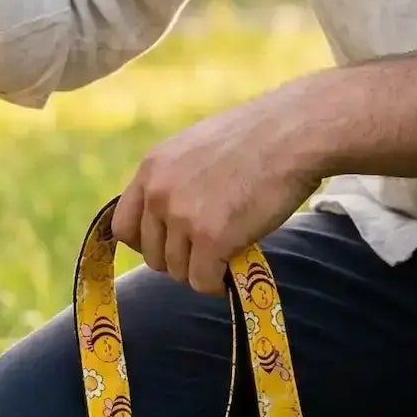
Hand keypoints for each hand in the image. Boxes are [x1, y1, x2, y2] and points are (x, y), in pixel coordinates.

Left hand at [111, 83, 328, 295]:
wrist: (293, 133)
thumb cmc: (257, 138)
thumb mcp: (195, 149)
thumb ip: (174, 180)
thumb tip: (169, 217)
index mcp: (151, 169)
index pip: (123, 225)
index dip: (145, 243)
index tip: (168, 246)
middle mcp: (158, 194)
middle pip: (150, 254)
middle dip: (178, 258)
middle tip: (207, 252)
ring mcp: (182, 216)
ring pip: (177, 271)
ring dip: (201, 270)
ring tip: (226, 256)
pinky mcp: (211, 238)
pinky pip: (202, 280)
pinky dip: (217, 283)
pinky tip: (233, 270)